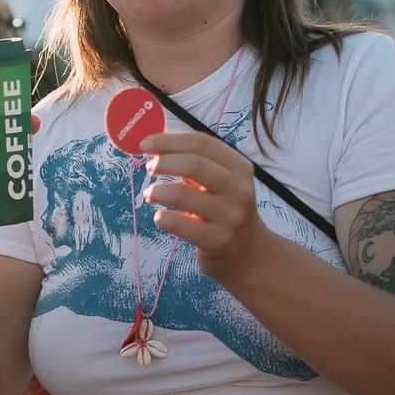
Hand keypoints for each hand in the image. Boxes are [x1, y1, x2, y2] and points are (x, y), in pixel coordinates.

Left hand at [140, 130, 275, 281]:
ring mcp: (230, 217)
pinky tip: (160, 218)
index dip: (169, 140)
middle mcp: (239, 189)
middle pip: (194, 164)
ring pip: (183, 195)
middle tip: (148, 167)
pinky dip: (163, 218)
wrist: (249, 254)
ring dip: (158, 191)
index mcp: (240, 167)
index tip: (145, 143)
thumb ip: (195, 162)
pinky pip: (179, 225)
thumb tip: (155, 143)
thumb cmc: (224, 210)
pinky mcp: (217, 241)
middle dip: (163, 162)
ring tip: (150, 194)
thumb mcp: (220, 182)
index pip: (201, 143)